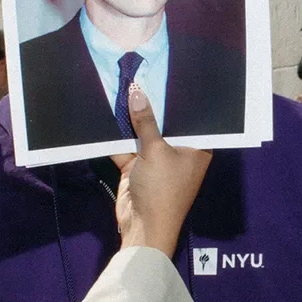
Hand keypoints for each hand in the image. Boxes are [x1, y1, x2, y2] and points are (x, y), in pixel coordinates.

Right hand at [111, 86, 210, 255]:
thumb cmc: (162, 189)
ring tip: (121, 86)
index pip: (191, 118)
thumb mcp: (155, 151)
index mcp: (195, 148)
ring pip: (142, 134)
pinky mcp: (135, 168)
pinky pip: (126, 147)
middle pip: (164, 124)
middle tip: (140, 74)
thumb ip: (145, 121)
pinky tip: (106, 113)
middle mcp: (178, 152)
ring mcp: (156, 161)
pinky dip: (116, 137)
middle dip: (151, 106)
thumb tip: (136, 91)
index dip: (181, 99)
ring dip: (131, 119)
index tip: (170, 74)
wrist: (143, 227)